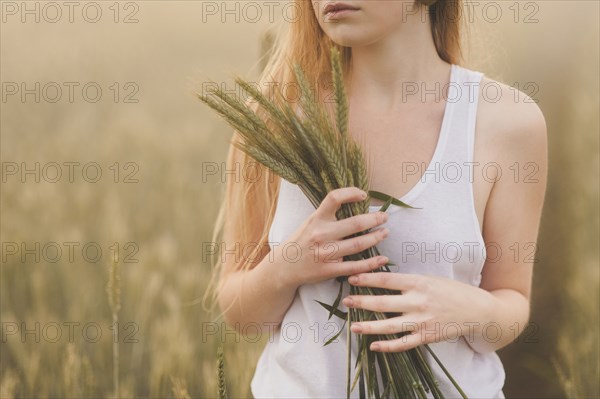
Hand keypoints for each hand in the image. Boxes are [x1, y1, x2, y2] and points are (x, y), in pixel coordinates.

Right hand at [275, 187, 390, 288]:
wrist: (284, 267)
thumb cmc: (300, 242)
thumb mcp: (309, 223)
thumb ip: (327, 215)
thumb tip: (354, 204)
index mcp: (316, 219)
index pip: (334, 198)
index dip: (351, 193)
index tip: (363, 195)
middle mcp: (321, 234)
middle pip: (355, 224)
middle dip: (374, 219)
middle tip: (384, 217)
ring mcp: (325, 253)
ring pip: (358, 245)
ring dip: (376, 238)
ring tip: (384, 233)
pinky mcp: (328, 270)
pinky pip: (355, 266)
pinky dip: (371, 263)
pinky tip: (382, 259)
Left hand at [342, 272, 496, 351]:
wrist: (477, 310)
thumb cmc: (451, 290)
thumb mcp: (430, 278)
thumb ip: (408, 281)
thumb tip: (381, 279)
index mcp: (419, 283)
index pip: (387, 280)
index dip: (367, 279)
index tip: (352, 278)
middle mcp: (419, 302)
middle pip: (384, 303)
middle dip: (362, 302)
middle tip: (346, 301)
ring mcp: (422, 321)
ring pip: (390, 326)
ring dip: (369, 326)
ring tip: (353, 326)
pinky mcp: (427, 337)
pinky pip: (403, 343)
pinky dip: (388, 346)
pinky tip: (373, 346)